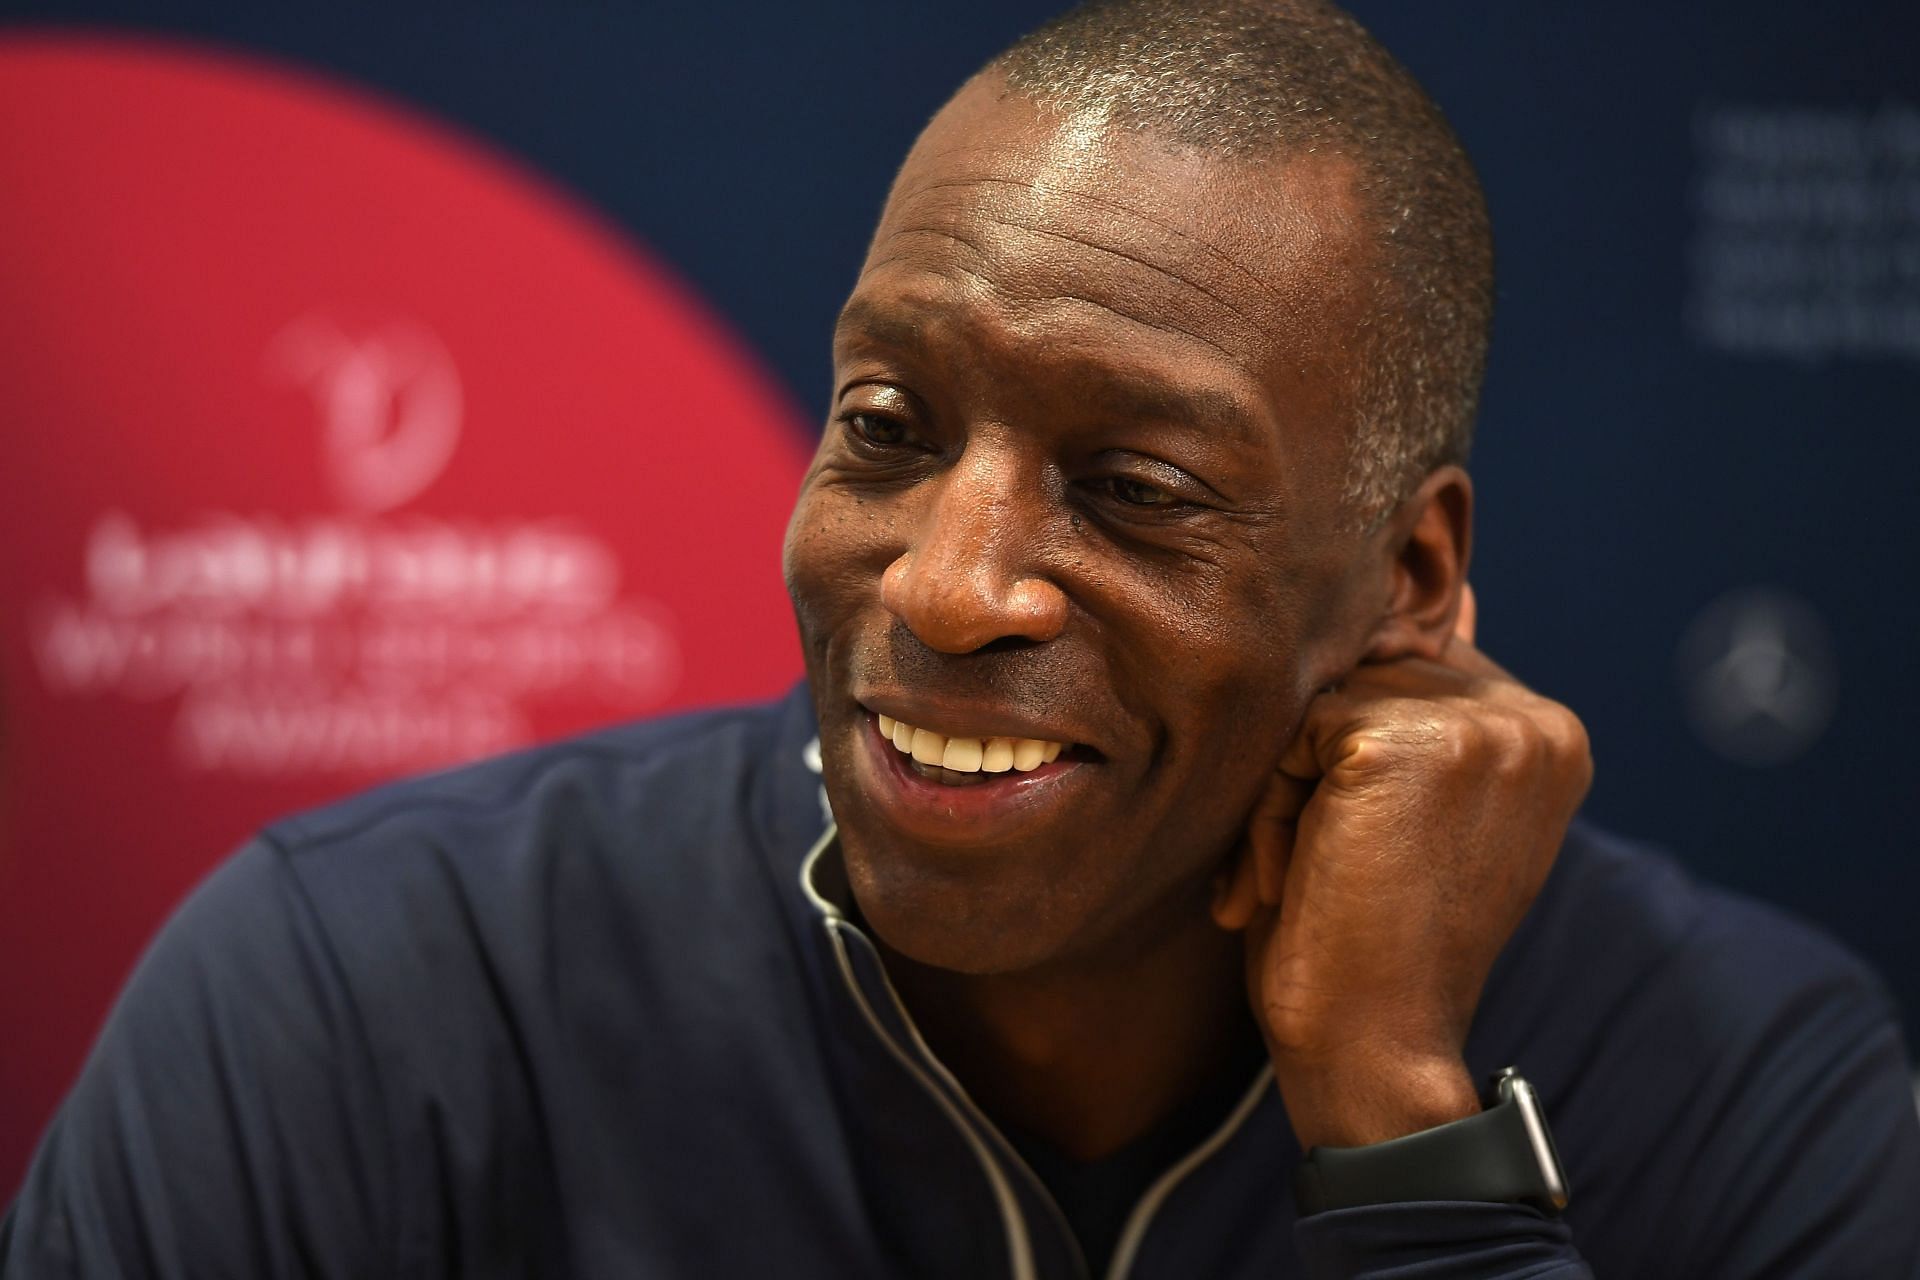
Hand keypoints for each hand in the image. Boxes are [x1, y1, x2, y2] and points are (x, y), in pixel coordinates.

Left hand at [1211, 587, 1592, 1148]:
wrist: (1377, 1048)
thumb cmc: (1381, 941)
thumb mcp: (1416, 811)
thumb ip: (1433, 705)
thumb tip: (1450, 595)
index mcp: (1549, 733)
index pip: (1415, 669)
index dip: (1356, 750)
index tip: (1359, 848)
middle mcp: (1534, 718)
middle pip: (1367, 673)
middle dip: (1317, 766)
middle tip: (1317, 870)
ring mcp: (1479, 725)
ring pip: (1324, 699)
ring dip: (1287, 788)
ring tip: (1304, 877)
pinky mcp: (1406, 742)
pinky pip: (1291, 730)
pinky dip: (1268, 807)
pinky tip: (1290, 879)